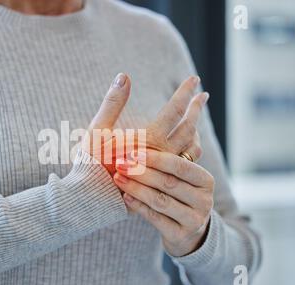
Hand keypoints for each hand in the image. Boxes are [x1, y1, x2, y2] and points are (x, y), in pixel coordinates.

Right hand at [82, 73, 205, 173]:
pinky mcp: (162, 182)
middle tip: (203, 96)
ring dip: (196, 131)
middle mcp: (161, 155)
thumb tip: (123, 76)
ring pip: (191, 149)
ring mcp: (164, 171)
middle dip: (196, 110)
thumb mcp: (98, 130)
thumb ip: (112, 103)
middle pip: (188, 129)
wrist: (91, 199)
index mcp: (148, 140)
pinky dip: (190, 151)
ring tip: (196, 121)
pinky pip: (185, 165)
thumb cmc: (91, 164)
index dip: (185, 93)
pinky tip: (187, 146)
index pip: (174, 111)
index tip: (194, 78)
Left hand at [114, 149, 214, 256]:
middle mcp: (204, 200)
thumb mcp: (181, 179)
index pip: (180, 166)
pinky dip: (138, 205)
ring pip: (160, 200)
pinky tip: (125, 196)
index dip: (156, 158)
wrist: (188, 233)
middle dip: (141, 172)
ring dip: (136, 188)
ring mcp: (194, 220)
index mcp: (206, 181)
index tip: (133, 152)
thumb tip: (138, 137)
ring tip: (118, 178)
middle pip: (169, 183)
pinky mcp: (180, 235)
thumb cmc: (179, 197)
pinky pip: (155, 218)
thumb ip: (167, 162)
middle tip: (120, 164)